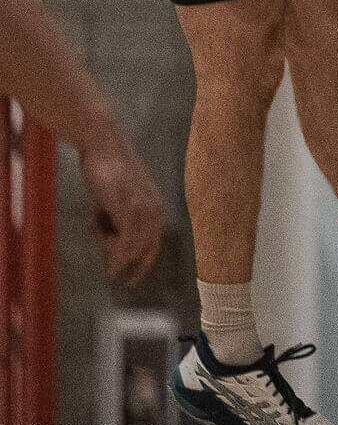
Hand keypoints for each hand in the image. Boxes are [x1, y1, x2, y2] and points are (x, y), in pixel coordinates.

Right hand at [78, 135, 163, 285]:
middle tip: (106, 258)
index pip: (153, 244)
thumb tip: (113, 237)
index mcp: (155, 207)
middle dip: (123, 259)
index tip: (130, 280)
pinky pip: (125, 237)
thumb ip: (119, 217)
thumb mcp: (117, 198)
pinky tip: (104, 243)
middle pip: (144, 249)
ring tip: (95, 222)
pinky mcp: (126, 204)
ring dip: (109, 245)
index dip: (143, 264)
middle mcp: (154, 208)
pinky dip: (115, 249)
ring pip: (130, 246)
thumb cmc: (106, 170)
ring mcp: (142, 207)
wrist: (103, 144)